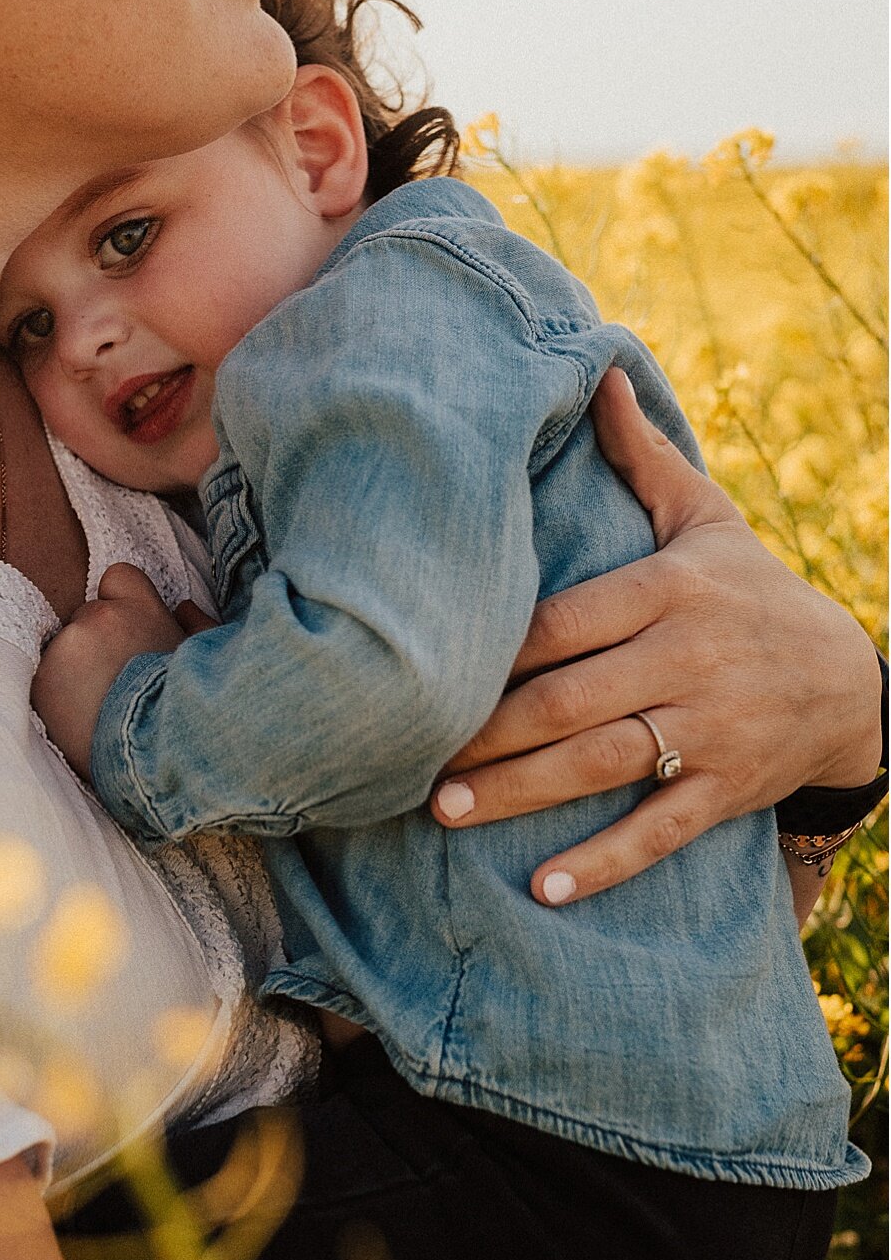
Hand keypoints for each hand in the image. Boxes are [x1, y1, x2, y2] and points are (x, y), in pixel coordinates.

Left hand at [32, 565, 201, 778]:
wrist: (152, 760)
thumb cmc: (187, 711)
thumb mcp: (207, 662)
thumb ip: (199, 627)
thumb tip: (183, 607)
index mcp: (141, 609)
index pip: (117, 576)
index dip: (120, 602)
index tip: (126, 632)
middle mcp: (99, 618)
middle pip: (86, 617)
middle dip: (97, 642)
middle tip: (115, 682)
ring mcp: (66, 648)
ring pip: (63, 650)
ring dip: (74, 671)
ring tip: (99, 707)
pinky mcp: (41, 681)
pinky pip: (45, 679)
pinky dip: (56, 696)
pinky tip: (79, 719)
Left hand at [432, 368, 883, 903]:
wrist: (853, 680)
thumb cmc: (752, 591)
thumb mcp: (706, 519)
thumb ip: (642, 457)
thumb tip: (596, 370)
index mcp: (668, 591)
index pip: (564, 622)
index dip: (495, 650)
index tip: (426, 669)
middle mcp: (686, 659)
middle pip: (568, 699)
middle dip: (487, 733)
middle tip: (413, 760)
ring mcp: (709, 728)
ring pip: (603, 763)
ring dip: (523, 792)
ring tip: (448, 812)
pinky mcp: (728, 787)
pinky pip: (661, 829)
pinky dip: (606, 862)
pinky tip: (545, 889)